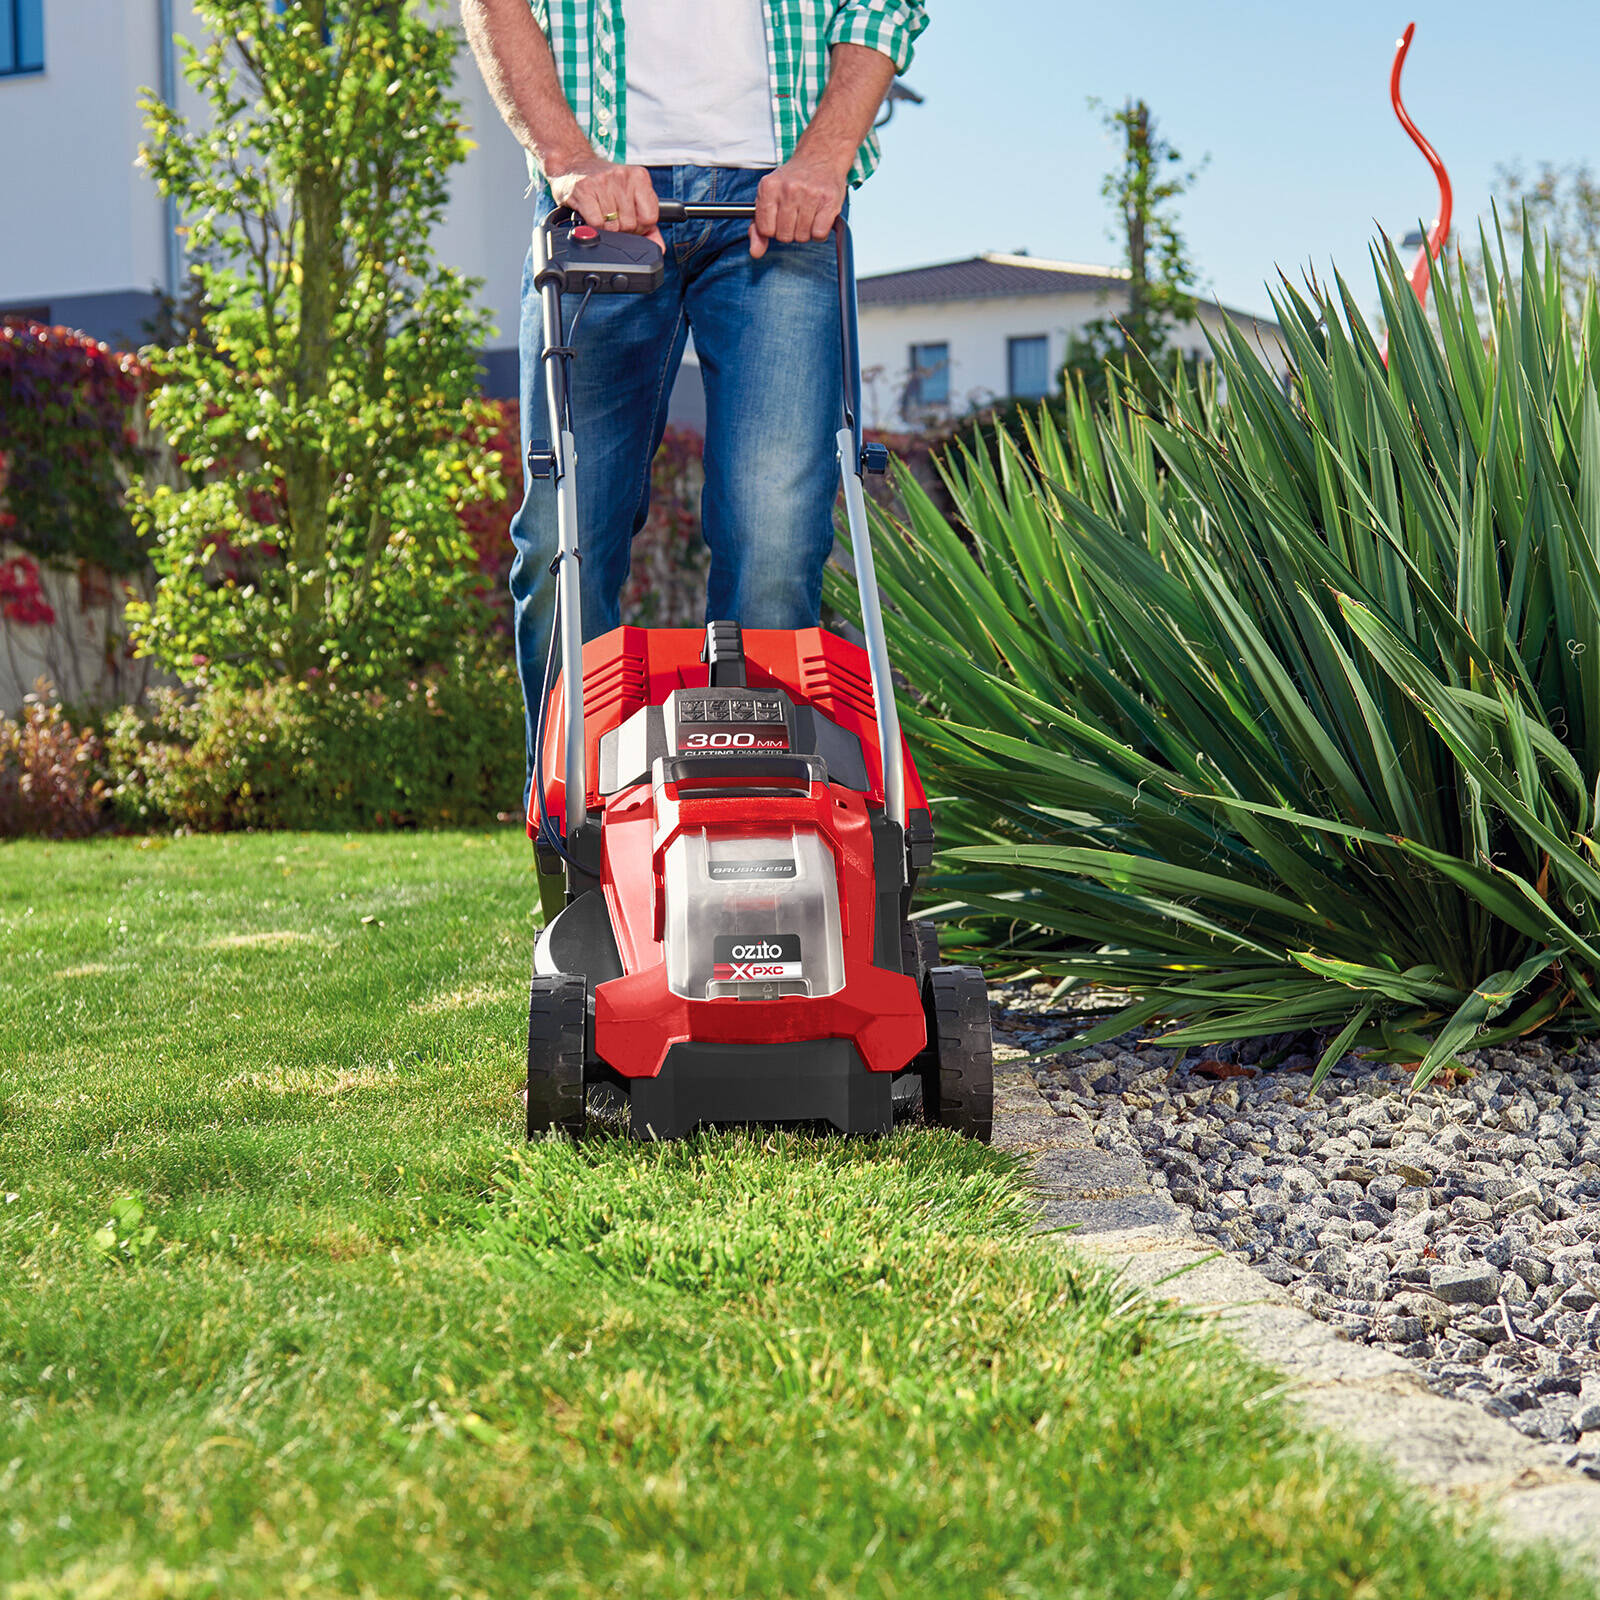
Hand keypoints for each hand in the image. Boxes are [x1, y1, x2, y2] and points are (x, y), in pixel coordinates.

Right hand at [547, 154, 662, 247]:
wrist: (574, 164)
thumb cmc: (604, 183)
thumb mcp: (631, 197)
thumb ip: (648, 223)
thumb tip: (658, 247)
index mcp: (639, 177)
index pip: (650, 217)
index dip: (641, 227)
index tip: (631, 221)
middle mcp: (622, 176)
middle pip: (630, 224)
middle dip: (622, 228)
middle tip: (612, 216)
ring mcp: (603, 181)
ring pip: (613, 226)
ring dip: (606, 227)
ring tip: (601, 213)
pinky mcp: (584, 189)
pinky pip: (596, 223)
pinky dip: (593, 225)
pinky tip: (591, 213)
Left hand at [749, 153, 848, 258]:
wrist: (820, 158)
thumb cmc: (793, 180)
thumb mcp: (769, 198)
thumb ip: (758, 227)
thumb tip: (755, 252)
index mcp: (769, 187)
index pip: (766, 230)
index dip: (773, 229)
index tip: (779, 218)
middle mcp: (789, 189)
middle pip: (784, 236)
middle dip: (790, 231)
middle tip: (796, 214)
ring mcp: (810, 194)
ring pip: (802, 237)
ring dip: (805, 231)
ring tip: (808, 213)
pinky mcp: (829, 201)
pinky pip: (819, 235)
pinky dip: (819, 232)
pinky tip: (818, 217)